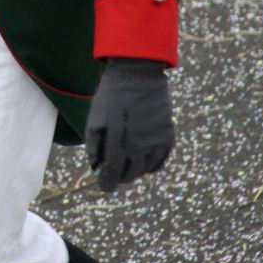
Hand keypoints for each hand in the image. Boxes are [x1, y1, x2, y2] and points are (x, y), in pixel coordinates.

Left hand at [84, 59, 174, 192]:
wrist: (137, 75)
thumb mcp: (95, 120)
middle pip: (129, 175)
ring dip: (135, 170)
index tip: (106, 187)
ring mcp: (156, 142)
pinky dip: (151, 164)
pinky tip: (143, 159)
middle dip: (119, 176)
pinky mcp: (168, 137)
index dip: (107, 184)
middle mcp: (139, 147)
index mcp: (118, 143)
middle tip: (114, 173)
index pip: (112, 175)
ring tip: (127, 163)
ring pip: (145, 170)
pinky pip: (160, 161)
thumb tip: (97, 169)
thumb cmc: (111, 97)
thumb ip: (94, 147)